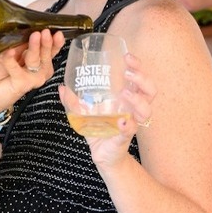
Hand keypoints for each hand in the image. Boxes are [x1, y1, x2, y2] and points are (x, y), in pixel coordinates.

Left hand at [0, 29, 64, 117]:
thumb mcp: (9, 54)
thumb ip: (20, 46)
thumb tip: (27, 33)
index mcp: (38, 62)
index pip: (49, 51)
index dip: (54, 42)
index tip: (54, 32)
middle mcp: (38, 71)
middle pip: (45, 55)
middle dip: (46, 43)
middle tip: (45, 33)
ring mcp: (32, 79)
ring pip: (35, 61)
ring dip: (34, 48)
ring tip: (35, 36)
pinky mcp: (22, 84)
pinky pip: (17, 69)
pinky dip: (12, 60)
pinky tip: (9, 52)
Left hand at [68, 52, 156, 168]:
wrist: (102, 155)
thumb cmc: (98, 130)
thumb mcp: (83, 114)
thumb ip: (73, 101)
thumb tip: (62, 87)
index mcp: (126, 99)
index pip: (139, 78)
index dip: (137, 66)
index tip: (128, 57)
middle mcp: (133, 109)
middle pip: (149, 91)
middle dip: (142, 79)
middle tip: (128, 73)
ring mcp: (131, 123)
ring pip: (146, 110)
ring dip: (137, 100)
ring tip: (125, 94)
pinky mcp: (124, 138)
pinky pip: (130, 131)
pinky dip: (128, 126)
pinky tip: (123, 122)